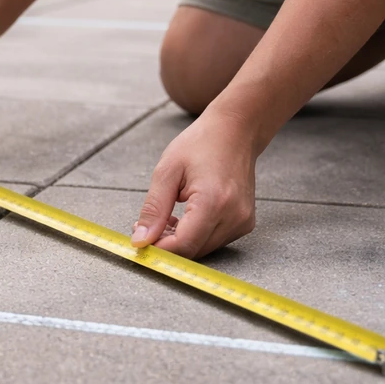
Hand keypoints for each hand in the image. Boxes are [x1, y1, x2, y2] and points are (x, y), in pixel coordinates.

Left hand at [130, 112, 257, 258]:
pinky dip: (194, 235)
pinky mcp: (244, 223)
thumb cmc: (201, 144)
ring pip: (202, 250)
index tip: (140, 241)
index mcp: (214, 202)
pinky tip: (184, 216)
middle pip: (192, 251)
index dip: (158, 249)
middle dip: (166, 244)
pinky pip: (213, 241)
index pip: (183, 245)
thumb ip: (153, 209)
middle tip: (147, 225)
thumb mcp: (166, 172)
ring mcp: (242, 222)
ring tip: (166, 216)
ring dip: (179, 240)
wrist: (235, 132)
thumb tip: (140, 240)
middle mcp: (233, 216)